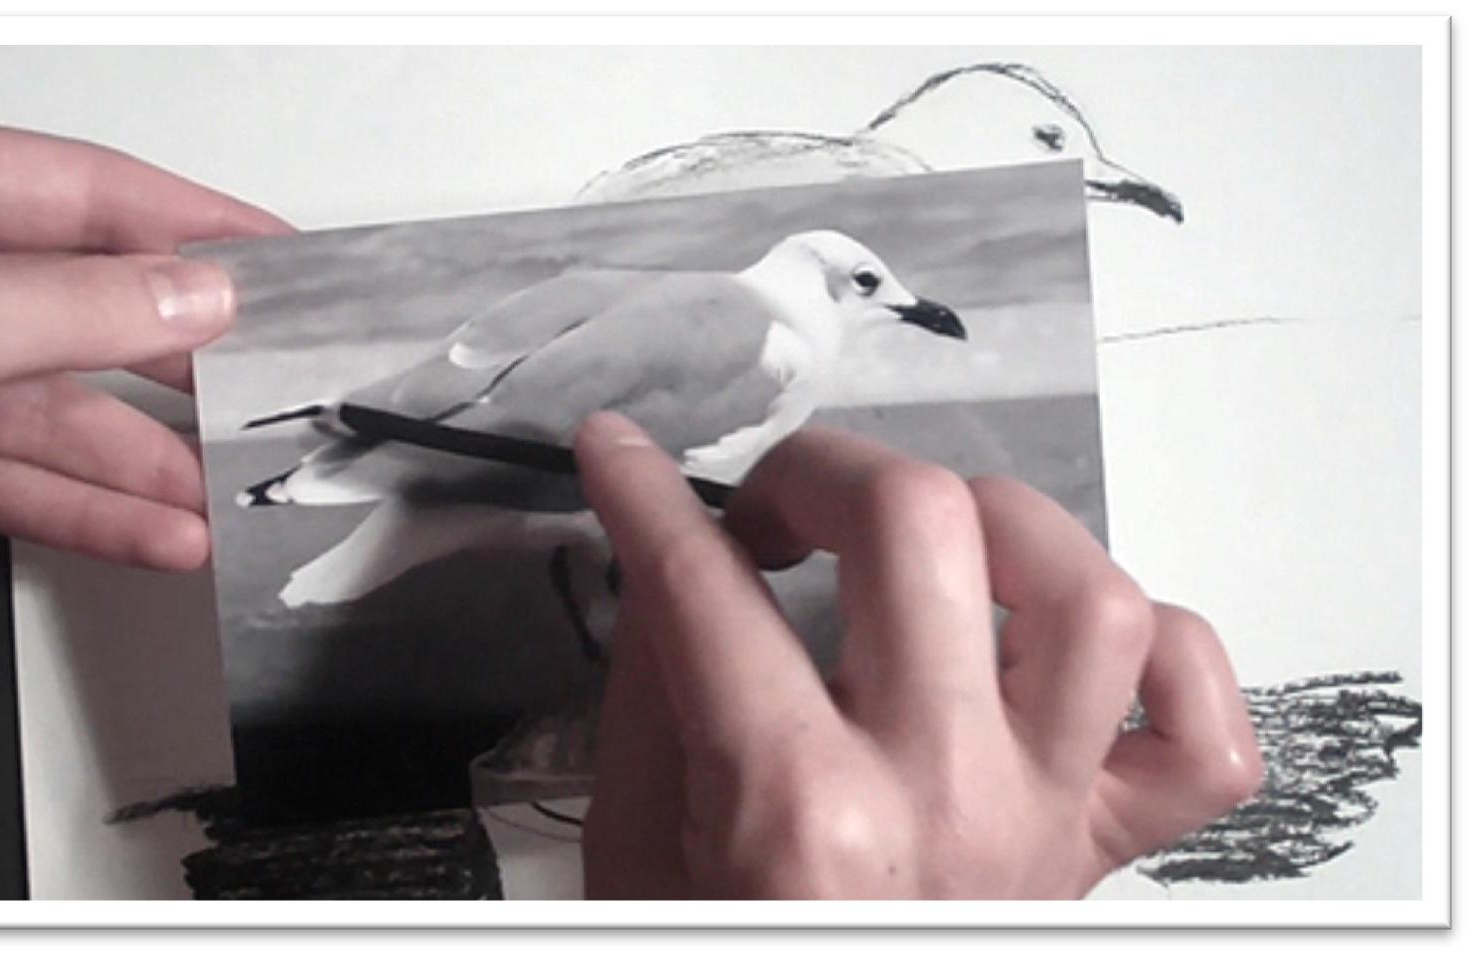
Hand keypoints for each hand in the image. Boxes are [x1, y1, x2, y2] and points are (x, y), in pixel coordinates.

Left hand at [0, 113, 291, 568]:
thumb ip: (70, 311)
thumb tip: (193, 297)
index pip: (86, 192)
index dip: (194, 227)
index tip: (281, 261)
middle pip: (83, 311)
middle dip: (182, 369)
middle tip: (270, 388)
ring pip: (54, 414)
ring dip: (148, 467)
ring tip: (226, 492)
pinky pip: (11, 481)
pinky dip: (88, 512)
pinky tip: (162, 533)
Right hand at [573, 412, 1261, 898]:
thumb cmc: (727, 950)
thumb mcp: (641, 839)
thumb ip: (654, 684)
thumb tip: (673, 553)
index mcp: (796, 811)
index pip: (704, 588)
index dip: (642, 496)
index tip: (620, 456)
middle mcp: (937, 797)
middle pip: (919, 528)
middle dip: (820, 472)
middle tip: (776, 509)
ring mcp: (1042, 821)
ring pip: (1091, 597)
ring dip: (1004, 529)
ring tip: (931, 549)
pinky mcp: (1105, 851)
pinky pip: (1207, 735)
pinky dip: (1171, 664)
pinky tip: (1076, 653)